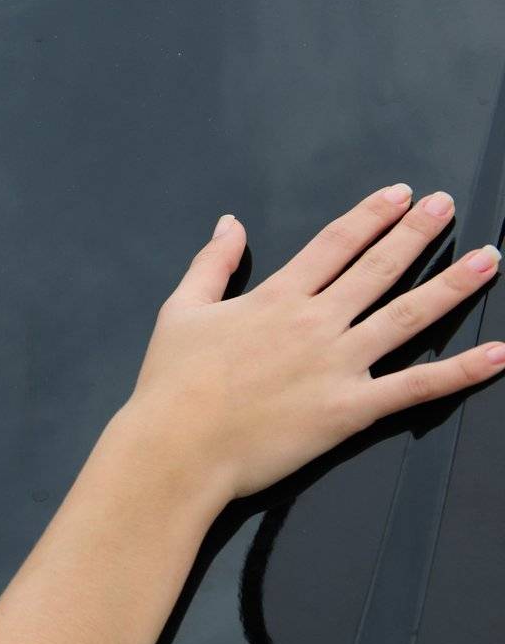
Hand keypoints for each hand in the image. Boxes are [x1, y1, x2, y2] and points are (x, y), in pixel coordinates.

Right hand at [126, 184, 504, 501]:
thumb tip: (230, 224)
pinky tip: (497, 354)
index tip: (398, 195)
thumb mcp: (180, 311)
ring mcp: (337, 364)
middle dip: (417, 234)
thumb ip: (211, 264)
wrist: (176, 448)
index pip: (334, 244)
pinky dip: (461, 372)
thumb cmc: (171, 385)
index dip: (370, 216)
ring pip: (408, 316)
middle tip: (446, 207)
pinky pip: (416, 387)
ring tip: (487, 260)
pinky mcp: (349, 409)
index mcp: (274, 298)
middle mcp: (314, 323)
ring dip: (452, 286)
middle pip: (378, 269)